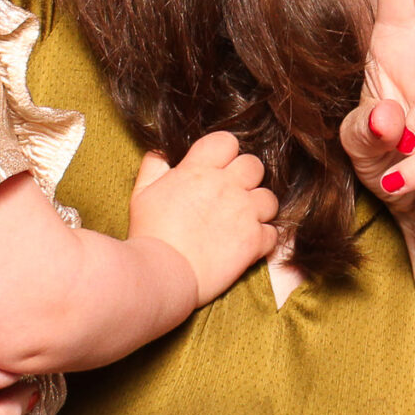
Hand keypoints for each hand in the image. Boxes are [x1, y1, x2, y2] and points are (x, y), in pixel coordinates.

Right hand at [128, 130, 281, 305]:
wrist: (161, 273)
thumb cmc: (150, 234)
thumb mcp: (142, 194)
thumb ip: (154, 167)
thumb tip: (161, 154)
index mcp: (200, 170)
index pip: (227, 141)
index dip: (224, 152)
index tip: (217, 168)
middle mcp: (227, 186)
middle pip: (254, 166)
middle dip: (245, 178)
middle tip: (231, 196)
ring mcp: (243, 212)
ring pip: (269, 198)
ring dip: (258, 208)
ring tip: (242, 221)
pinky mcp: (253, 241)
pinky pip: (272, 233)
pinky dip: (262, 239)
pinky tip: (246, 245)